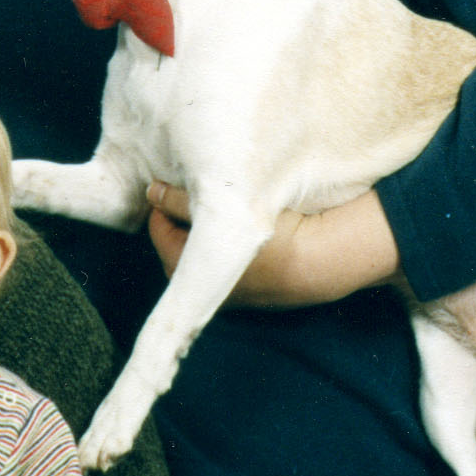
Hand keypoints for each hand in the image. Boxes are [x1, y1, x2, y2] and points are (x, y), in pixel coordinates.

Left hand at [146, 184, 402, 306]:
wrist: (325, 261)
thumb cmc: (274, 234)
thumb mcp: (223, 209)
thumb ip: (182, 200)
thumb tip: (151, 190)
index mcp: (188, 273)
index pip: (159, 230)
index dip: (163, 203)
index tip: (172, 181)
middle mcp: (206, 289)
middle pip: (180, 246)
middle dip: (183, 218)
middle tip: (194, 189)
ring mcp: (234, 293)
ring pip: (207, 255)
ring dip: (208, 230)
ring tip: (221, 203)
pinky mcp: (259, 290)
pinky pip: (232, 262)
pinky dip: (231, 242)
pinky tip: (246, 223)